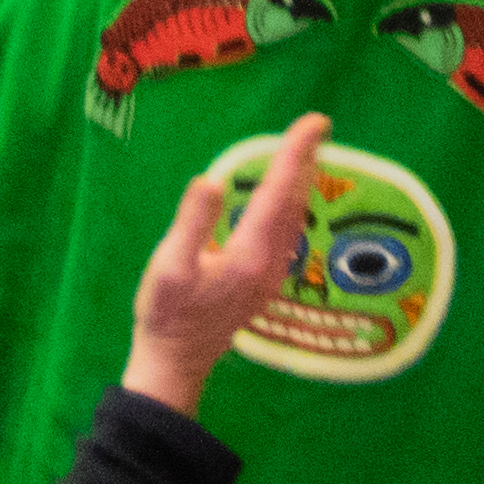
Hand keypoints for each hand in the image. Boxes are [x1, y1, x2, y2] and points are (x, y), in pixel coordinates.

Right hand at [116, 108, 327, 419]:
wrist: (175, 361)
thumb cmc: (166, 312)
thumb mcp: (170, 265)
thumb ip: (192, 223)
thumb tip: (210, 180)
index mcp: (249, 254)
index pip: (279, 191)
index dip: (297, 153)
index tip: (315, 122)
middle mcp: (269, 264)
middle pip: (295, 203)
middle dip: (307, 161)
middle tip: (317, 126)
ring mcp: (270, 277)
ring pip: (296, 219)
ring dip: (303, 183)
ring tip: (306, 153)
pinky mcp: (263, 284)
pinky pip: (288, 233)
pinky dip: (292, 205)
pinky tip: (285, 199)